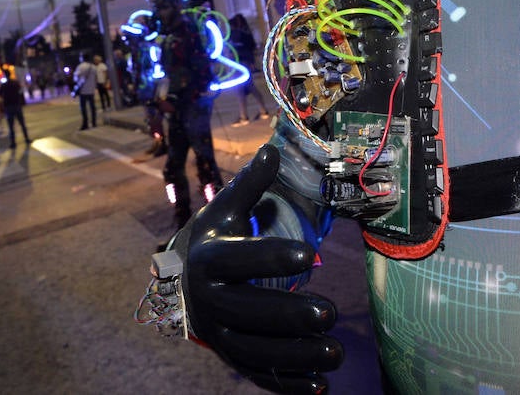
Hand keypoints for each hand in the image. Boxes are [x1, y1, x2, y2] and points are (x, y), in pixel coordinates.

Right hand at [181, 145, 342, 393]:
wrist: (183, 282)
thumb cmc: (215, 239)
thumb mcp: (225, 210)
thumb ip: (250, 185)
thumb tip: (272, 150)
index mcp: (209, 259)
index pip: (240, 260)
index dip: (272, 256)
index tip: (311, 254)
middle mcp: (209, 301)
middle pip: (249, 312)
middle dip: (290, 315)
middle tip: (332, 313)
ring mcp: (218, 335)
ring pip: (256, 350)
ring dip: (297, 356)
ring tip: (336, 352)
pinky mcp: (230, 358)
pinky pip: (257, 374)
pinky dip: (287, 384)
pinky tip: (321, 387)